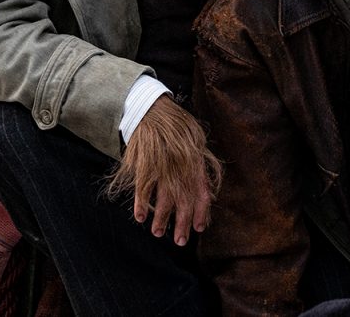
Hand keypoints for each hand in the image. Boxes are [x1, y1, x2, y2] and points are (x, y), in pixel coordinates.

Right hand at [106, 96, 221, 245]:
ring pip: (164, 198)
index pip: (202, 191)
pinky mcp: (145, 165)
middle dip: (181, 223)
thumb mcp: (196, 139)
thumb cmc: (176, 125)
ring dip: (161, 219)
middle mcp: (181, 167)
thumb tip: (208, 185)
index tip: (198, 228)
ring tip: (158, 233)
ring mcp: (162, 167)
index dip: (201, 212)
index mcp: (195, 161)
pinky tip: (141, 217)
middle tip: (179, 241)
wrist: (152, 108)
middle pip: (184, 200)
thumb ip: (201, 163)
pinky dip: (142, 204)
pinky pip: (144, 189)